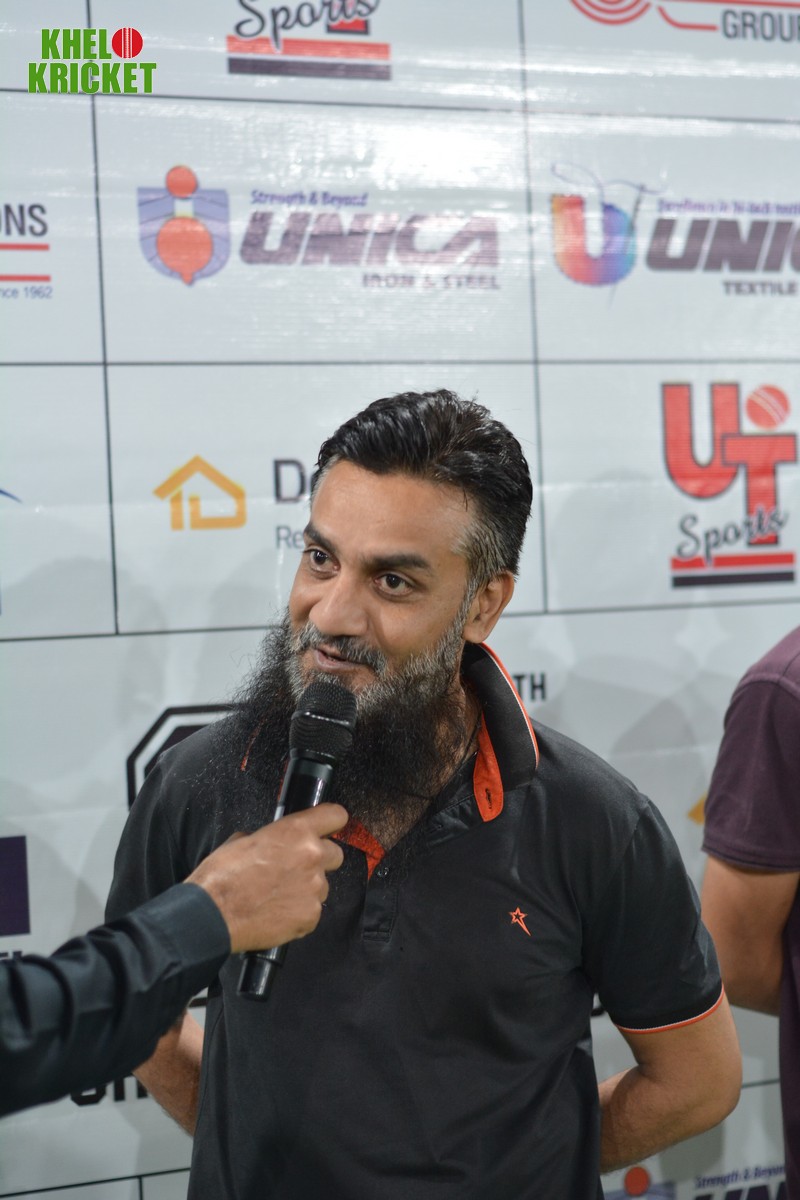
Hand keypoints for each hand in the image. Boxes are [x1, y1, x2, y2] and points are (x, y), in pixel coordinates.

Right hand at [186, 804, 347, 952]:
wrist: (212, 915)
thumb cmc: (222, 877)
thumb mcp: (243, 840)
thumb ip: (269, 837)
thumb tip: (273, 843)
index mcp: (296, 832)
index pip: (336, 816)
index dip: (330, 822)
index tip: (326, 828)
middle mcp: (312, 857)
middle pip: (335, 854)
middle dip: (319, 860)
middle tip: (295, 868)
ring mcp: (314, 888)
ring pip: (322, 885)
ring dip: (307, 888)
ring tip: (279, 895)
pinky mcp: (311, 915)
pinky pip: (313, 910)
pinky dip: (299, 912)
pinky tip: (277, 912)